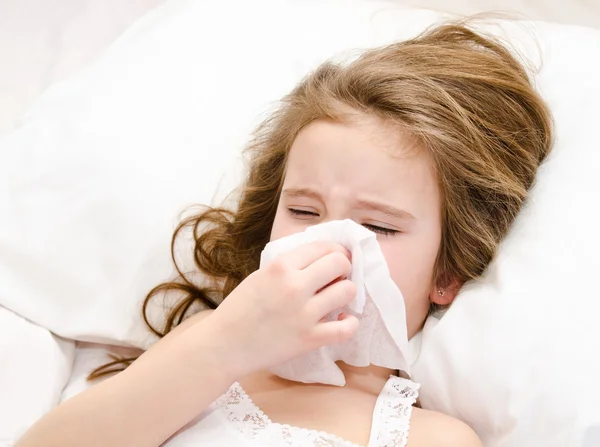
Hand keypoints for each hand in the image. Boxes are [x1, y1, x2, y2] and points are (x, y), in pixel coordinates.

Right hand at [203, 241, 358, 377]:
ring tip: (335, 299)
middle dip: (343, 267)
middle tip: (337, 277)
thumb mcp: (261, 275)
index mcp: (281, 266)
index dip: (335, 251)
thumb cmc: (240, 309)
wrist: (224, 345)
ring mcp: (304, 313)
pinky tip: (340, 320)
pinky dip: (349, 323)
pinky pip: (346, 328)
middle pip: (340, 263)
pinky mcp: (310, 339)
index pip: (323, 247)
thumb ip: (290, 266)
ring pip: (348, 291)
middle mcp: (295, 286)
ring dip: (345, 292)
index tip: (336, 258)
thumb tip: (322, 259)